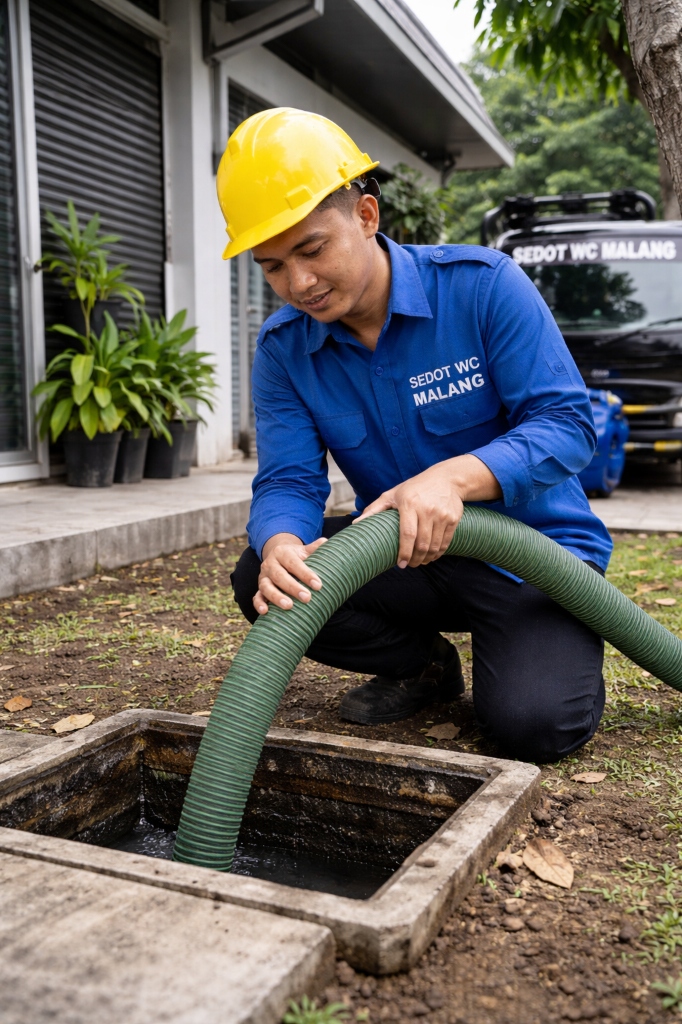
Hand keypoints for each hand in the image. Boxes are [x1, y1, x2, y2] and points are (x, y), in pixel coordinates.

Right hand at [254, 533, 326, 614]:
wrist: (277, 555)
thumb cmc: (295, 556)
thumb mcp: (303, 550)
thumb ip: (314, 548)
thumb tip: (326, 541)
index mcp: (282, 553)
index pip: (293, 563)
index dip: (305, 574)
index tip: (318, 585)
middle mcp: (270, 564)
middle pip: (279, 576)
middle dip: (293, 588)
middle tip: (307, 598)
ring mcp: (263, 577)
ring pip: (266, 587)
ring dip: (276, 597)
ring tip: (289, 606)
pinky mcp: (259, 588)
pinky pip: (256, 596)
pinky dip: (259, 604)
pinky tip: (265, 611)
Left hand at [353, 455, 500, 568]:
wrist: (446, 478)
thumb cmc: (415, 487)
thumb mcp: (393, 494)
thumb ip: (374, 509)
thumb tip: (356, 524)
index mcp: (409, 504)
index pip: (407, 534)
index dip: (404, 552)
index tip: (400, 564)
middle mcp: (427, 510)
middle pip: (422, 544)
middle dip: (415, 560)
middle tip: (410, 565)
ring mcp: (442, 515)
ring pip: (434, 546)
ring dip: (427, 559)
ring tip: (420, 562)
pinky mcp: (453, 519)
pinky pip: (446, 542)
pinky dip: (438, 553)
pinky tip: (431, 556)